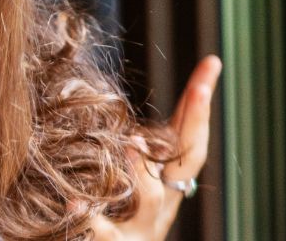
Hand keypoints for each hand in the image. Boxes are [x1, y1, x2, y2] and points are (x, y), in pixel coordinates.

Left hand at [88, 55, 221, 240]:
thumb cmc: (110, 225)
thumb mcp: (125, 185)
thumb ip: (131, 154)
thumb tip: (129, 125)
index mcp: (165, 185)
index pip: (188, 137)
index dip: (200, 102)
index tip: (211, 62)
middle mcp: (162, 207)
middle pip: (185, 162)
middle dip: (195, 123)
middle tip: (201, 89)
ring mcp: (140, 229)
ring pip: (150, 198)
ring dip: (140, 169)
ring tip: (129, 144)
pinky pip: (100, 231)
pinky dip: (88, 216)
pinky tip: (74, 202)